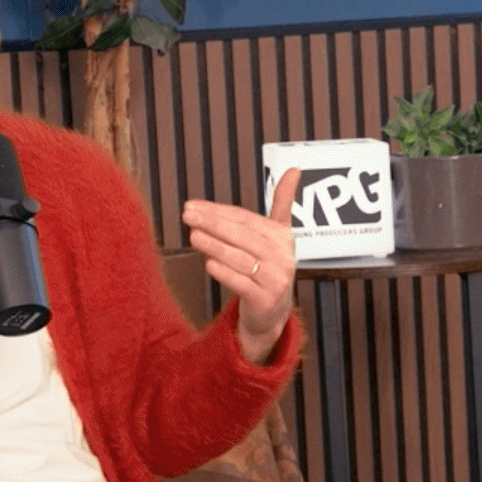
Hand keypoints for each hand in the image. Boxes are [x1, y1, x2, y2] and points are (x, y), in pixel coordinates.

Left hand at [183, 169, 300, 362]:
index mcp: (283, 237)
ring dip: (215, 246)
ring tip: (194, 235)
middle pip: (243, 236)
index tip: (193, 205)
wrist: (272, 312)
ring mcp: (276, 281)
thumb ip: (283, 202)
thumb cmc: (268, 266)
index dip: (219, 211)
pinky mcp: (265, 301)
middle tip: (188, 215)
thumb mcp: (276, 235)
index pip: (246, 219)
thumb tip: (294, 168)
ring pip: (240, 259)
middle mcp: (283, 258)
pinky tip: (209, 263)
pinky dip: (224, 272)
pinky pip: (241, 283)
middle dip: (213, 224)